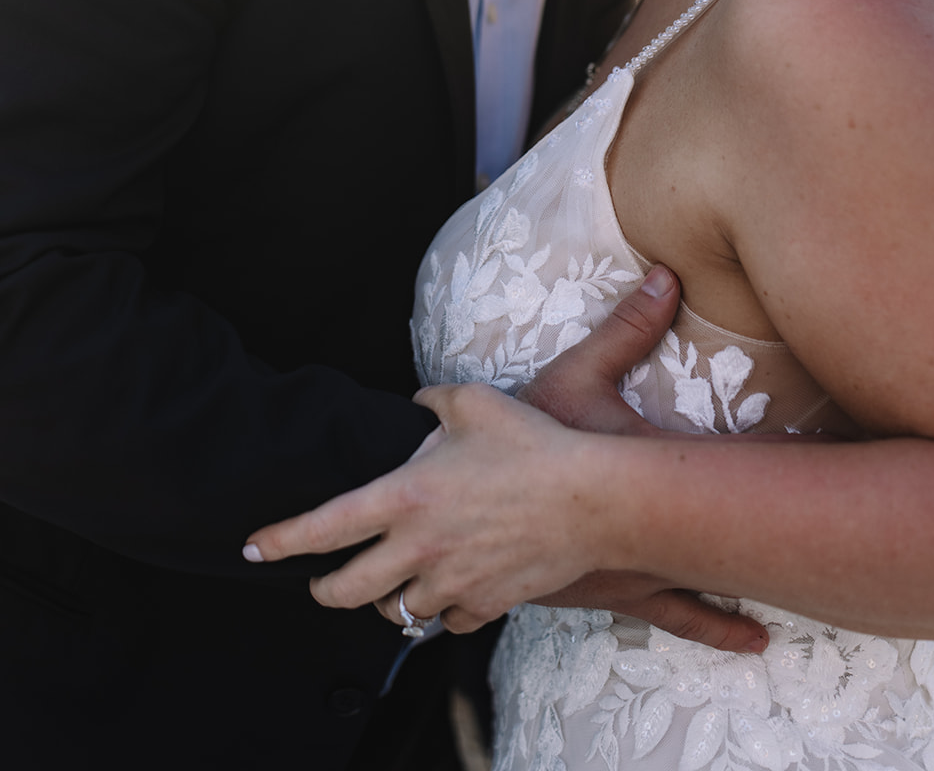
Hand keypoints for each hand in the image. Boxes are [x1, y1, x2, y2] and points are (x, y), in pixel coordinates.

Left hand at [244, 267, 767, 652]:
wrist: (592, 498)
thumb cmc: (531, 444)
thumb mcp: (474, 402)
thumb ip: (432, 401)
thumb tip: (418, 402)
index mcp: (405, 496)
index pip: (324, 528)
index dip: (280, 541)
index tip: (253, 548)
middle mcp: (418, 548)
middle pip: (346, 592)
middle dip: (323, 591)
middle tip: (321, 584)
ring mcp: (451, 582)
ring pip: (397, 613)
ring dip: (387, 600)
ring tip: (392, 582)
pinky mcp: (486, 604)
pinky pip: (449, 622)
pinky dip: (443, 611)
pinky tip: (451, 590)